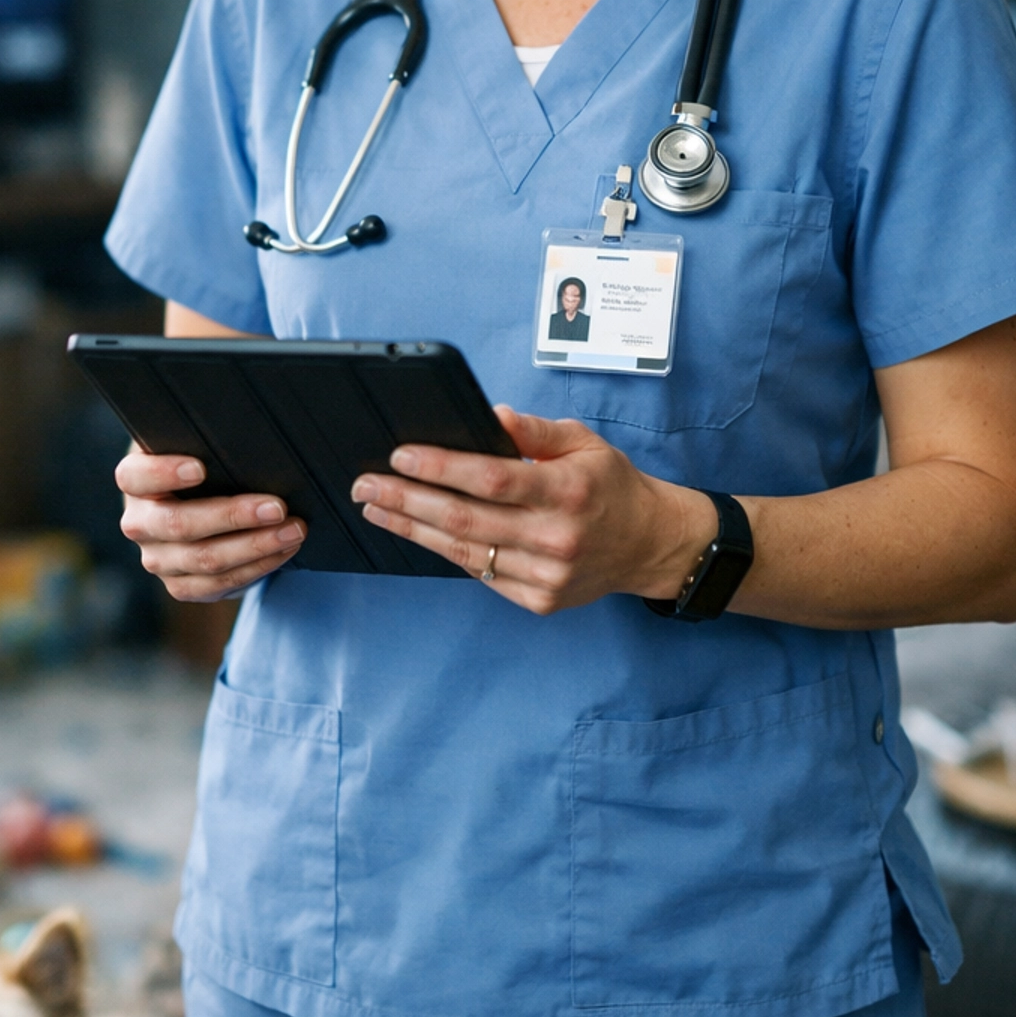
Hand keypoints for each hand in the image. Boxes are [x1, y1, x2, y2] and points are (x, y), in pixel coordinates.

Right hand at [116, 449, 305, 602]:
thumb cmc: (200, 463)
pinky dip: (256, 568)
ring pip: (204, 560)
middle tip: (277, 507)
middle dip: (233, 516)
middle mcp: (139, 523)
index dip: (164, 473)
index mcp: (135, 482)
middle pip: (179, 525)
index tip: (201, 468)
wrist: (194, 504)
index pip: (136, 477)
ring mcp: (158, 559)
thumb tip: (249, 429)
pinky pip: (218, 584)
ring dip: (255, 546)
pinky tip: (283, 551)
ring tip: (294, 530)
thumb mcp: (192, 444)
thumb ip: (204, 438)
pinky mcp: (180, 585)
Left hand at [351, 406, 715, 615]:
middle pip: (466, 519)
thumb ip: (534, 431)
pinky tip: (418, 533)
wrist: (650, 544)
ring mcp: (547, 574)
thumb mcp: (582, 442)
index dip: (441, 467)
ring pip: (466, 552)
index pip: (491, 478)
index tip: (400, 455)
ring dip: (413, 529)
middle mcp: (556, 536)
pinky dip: (447, 553)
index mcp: (568, 490)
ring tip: (377, 508)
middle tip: (366, 484)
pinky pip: (482, 575)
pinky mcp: (540, 599)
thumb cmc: (611, 486)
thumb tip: (489, 416)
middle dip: (407, 500)